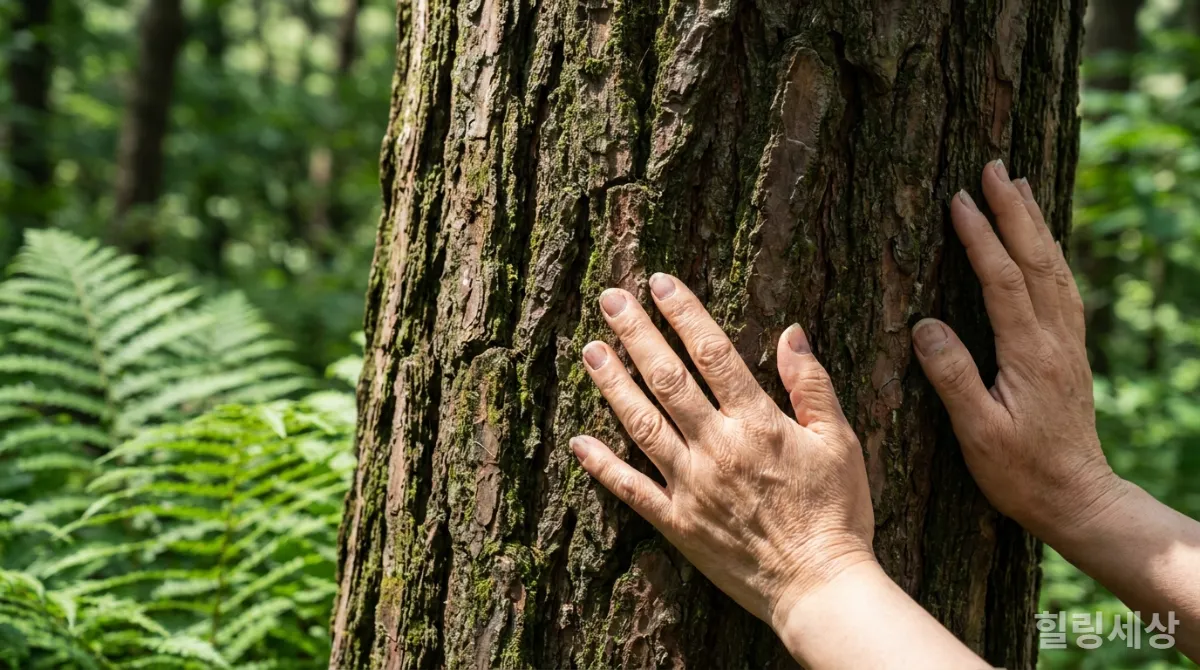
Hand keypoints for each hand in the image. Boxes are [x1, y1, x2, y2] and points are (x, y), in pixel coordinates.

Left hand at [570, 273, 874, 632]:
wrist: (820, 587)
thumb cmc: (837, 513)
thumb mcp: (839, 442)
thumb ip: (812, 385)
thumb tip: (791, 332)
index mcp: (756, 423)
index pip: (713, 354)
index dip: (685, 313)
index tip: (660, 282)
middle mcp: (716, 448)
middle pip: (667, 378)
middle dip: (636, 333)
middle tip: (609, 298)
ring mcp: (690, 486)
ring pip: (640, 424)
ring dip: (612, 383)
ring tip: (589, 349)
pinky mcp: (676, 523)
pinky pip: (630, 489)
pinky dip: (601, 465)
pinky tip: (578, 440)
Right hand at [911, 160, 1125, 542]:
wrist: (1078, 498)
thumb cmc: (1022, 473)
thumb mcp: (979, 433)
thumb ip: (953, 377)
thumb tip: (925, 325)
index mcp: (1029, 354)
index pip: (1003, 281)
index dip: (981, 237)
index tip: (959, 199)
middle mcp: (1055, 339)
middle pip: (1036, 260)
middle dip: (1014, 210)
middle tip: (996, 167)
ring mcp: (1067, 343)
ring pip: (1054, 268)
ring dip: (1035, 223)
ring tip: (1019, 185)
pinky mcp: (1069, 351)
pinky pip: (1063, 287)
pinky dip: (1049, 253)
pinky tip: (1041, 242)